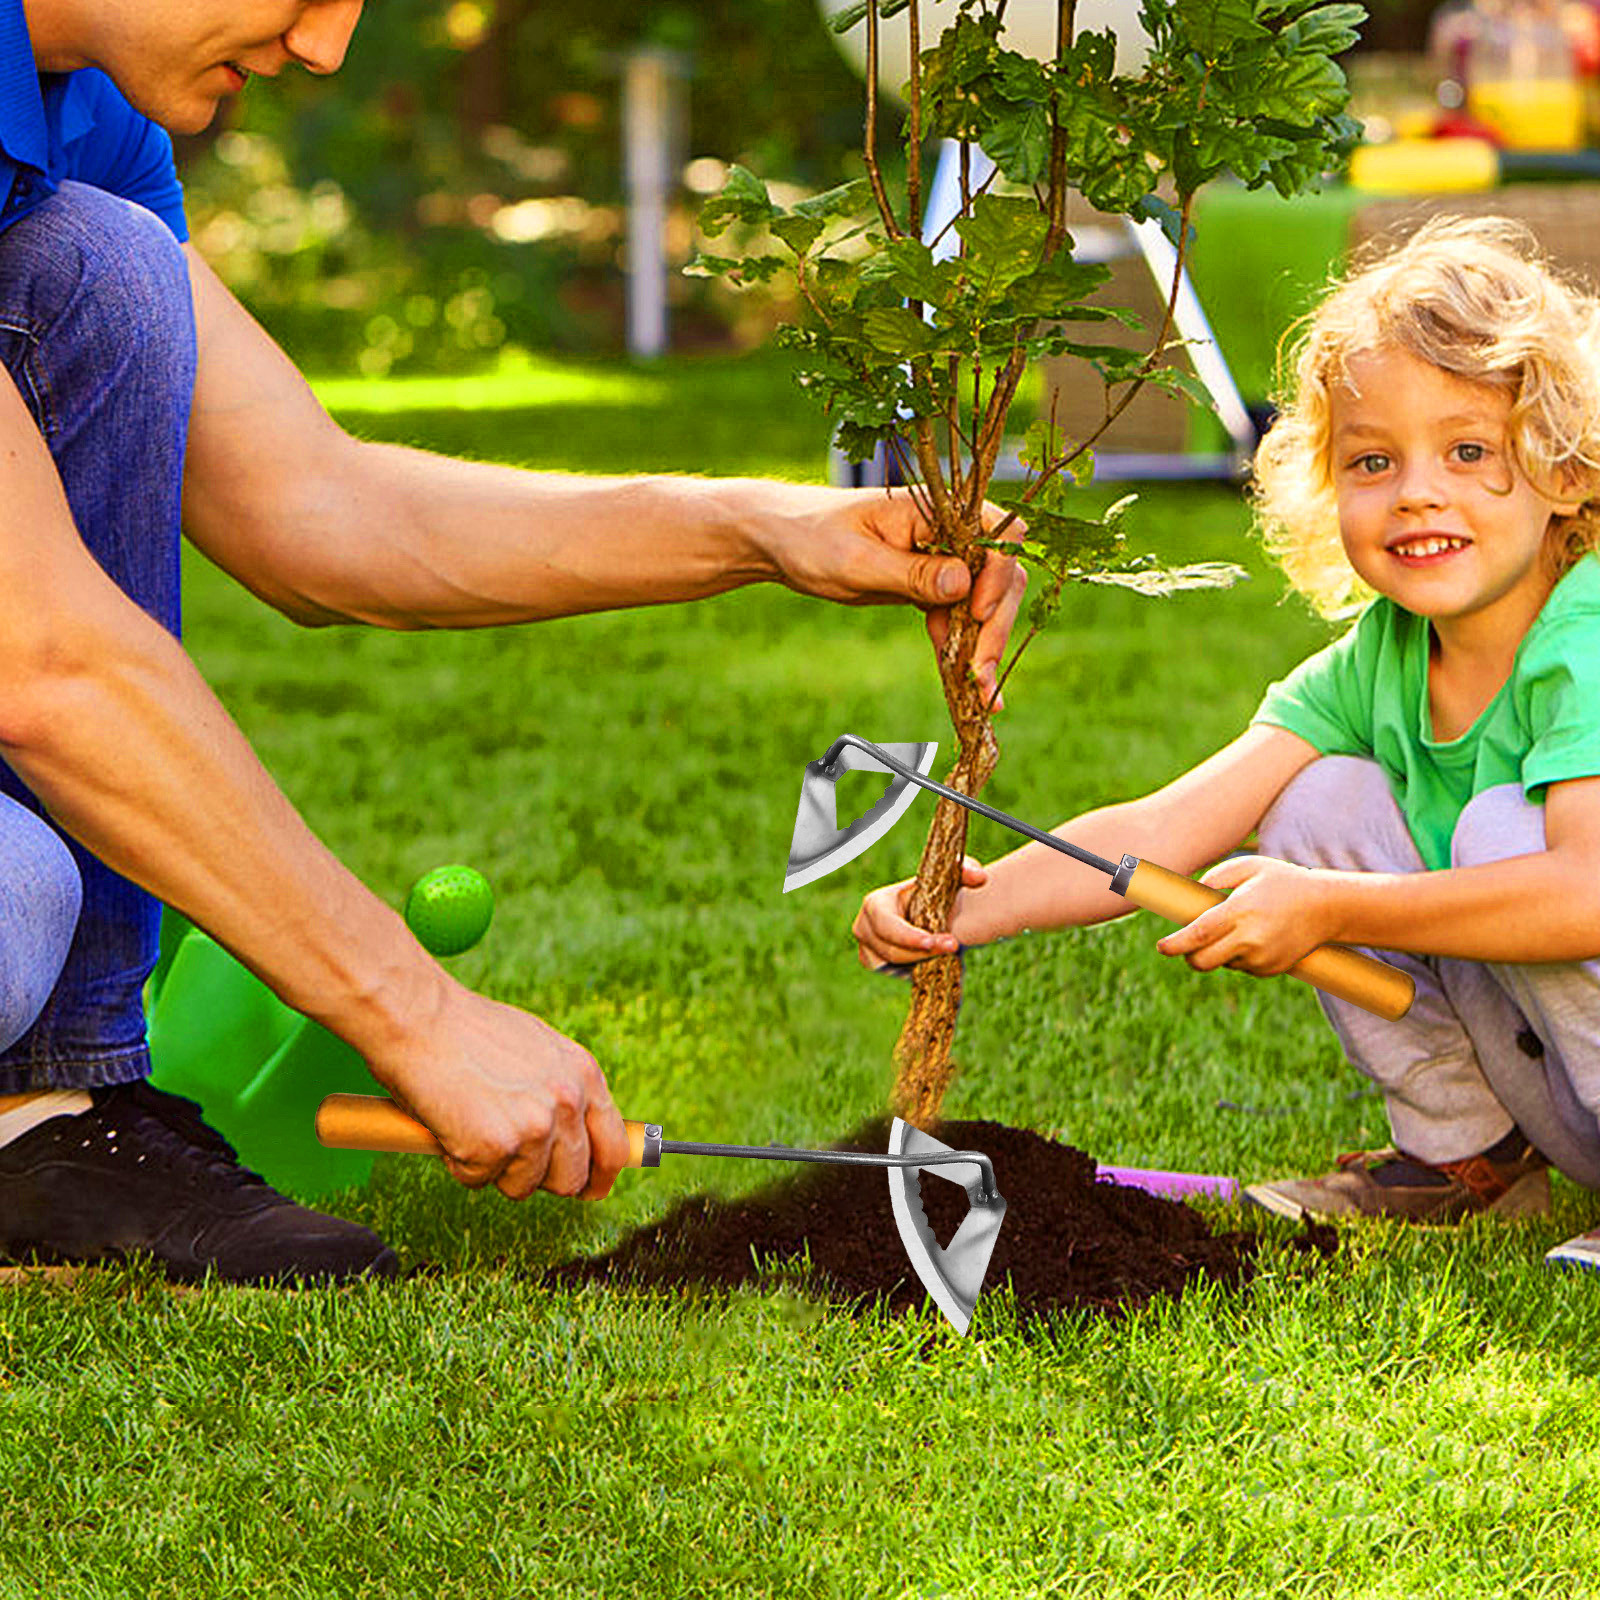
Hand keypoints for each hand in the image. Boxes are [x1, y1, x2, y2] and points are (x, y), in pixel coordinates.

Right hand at [375, 976, 629, 1200]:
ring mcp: (534, 1128)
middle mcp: (568, 1101)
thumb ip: (560, 1090)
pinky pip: (477, 1180)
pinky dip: (458, 1162)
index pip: (613, 1145)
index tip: (591, 1190)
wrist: (419, 1017)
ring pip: (523, 1187)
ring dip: (495, 1169)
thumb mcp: (538, 1050)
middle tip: (508, 1159)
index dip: (600, 1175)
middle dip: (539, 1179)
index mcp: (584, 1075)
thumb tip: (569, 1135)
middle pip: (571, 1179)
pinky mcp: (495, 1147)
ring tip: (472, 1124)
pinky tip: (450, 1123)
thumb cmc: (466, 1031)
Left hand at [761, 485, 1026, 710]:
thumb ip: (913, 573)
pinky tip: (962, 679)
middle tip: (981, 675)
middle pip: (999, 576)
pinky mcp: (929, 584)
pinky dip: (962, 647)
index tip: (978, 614)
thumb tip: (963, 585)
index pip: (996, 538)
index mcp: (935, 509)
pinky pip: (959, 616)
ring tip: (982, 694)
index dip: (996, 577)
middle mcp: (948, 531)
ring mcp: (941, 558)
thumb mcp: (859, 561)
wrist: (784, 542)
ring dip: (984, 645)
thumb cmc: (813, 537)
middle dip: (995, 626)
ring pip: (984, 602)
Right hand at [854, 856, 988, 969]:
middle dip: (924, 953)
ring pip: (894, 966)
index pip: (888, 925)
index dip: (911, 937)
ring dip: (922, 963)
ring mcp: (867, 948)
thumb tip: (979, 877)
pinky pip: (894, 974)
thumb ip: (967, 871)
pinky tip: (935, 962)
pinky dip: (914, 970)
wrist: (930, 912)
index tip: (942, 942)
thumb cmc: (937, 893)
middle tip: (954, 948)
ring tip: (948, 954)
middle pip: (892, 951)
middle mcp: (864, 927)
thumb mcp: (953, 878)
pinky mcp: (874, 964)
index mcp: (875, 904)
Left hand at [1154, 855, 1339, 976]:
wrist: (1328, 908)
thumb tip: (1193, 895)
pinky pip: (1240, 967)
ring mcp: (1261, 958)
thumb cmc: (1283, 882)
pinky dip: (1237, 955)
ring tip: (1237, 927)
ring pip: (1221, 963)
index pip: (1199, 934)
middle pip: (1202, 961)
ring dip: (1216, 951)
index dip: (1176, 944)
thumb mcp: (1250, 866)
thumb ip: (1217, 876)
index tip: (1161, 947)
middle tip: (1185, 943)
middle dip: (1188, 955)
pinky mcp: (1270, 969)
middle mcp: (1250, 939)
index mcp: (1241, 912)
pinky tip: (1255, 936)